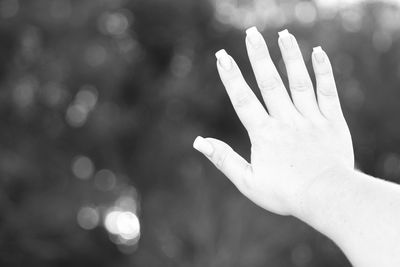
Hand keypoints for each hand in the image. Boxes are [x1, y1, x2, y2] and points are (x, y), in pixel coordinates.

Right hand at [193, 28, 353, 215]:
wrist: (327, 198)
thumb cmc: (285, 193)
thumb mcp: (247, 181)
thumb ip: (224, 159)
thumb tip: (198, 142)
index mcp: (264, 134)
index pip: (243, 99)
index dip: (231, 77)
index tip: (222, 56)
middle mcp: (285, 120)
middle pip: (270, 83)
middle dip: (258, 57)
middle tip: (251, 33)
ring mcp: (310, 118)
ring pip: (298, 81)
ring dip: (289, 56)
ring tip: (282, 34)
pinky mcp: (332, 121)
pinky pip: (327, 91)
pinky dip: (323, 71)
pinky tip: (318, 51)